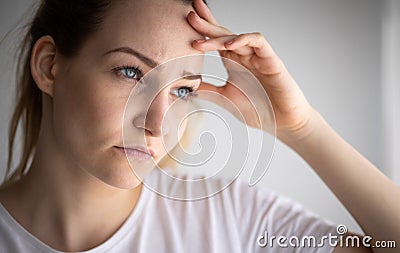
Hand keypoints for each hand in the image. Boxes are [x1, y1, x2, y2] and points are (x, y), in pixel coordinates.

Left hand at [188, 0, 317, 141]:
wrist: (282, 122)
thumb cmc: (259, 109)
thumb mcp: (225, 98)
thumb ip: (208, 89)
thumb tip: (187, 85)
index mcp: (234, 62)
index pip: (217, 40)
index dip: (205, 27)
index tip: (189, 18)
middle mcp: (245, 56)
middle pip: (224, 34)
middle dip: (207, 24)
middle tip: (191, 15)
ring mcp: (258, 56)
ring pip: (237, 37)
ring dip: (219, 36)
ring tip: (201, 39)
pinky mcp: (271, 60)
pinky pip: (258, 42)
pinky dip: (244, 39)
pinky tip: (229, 44)